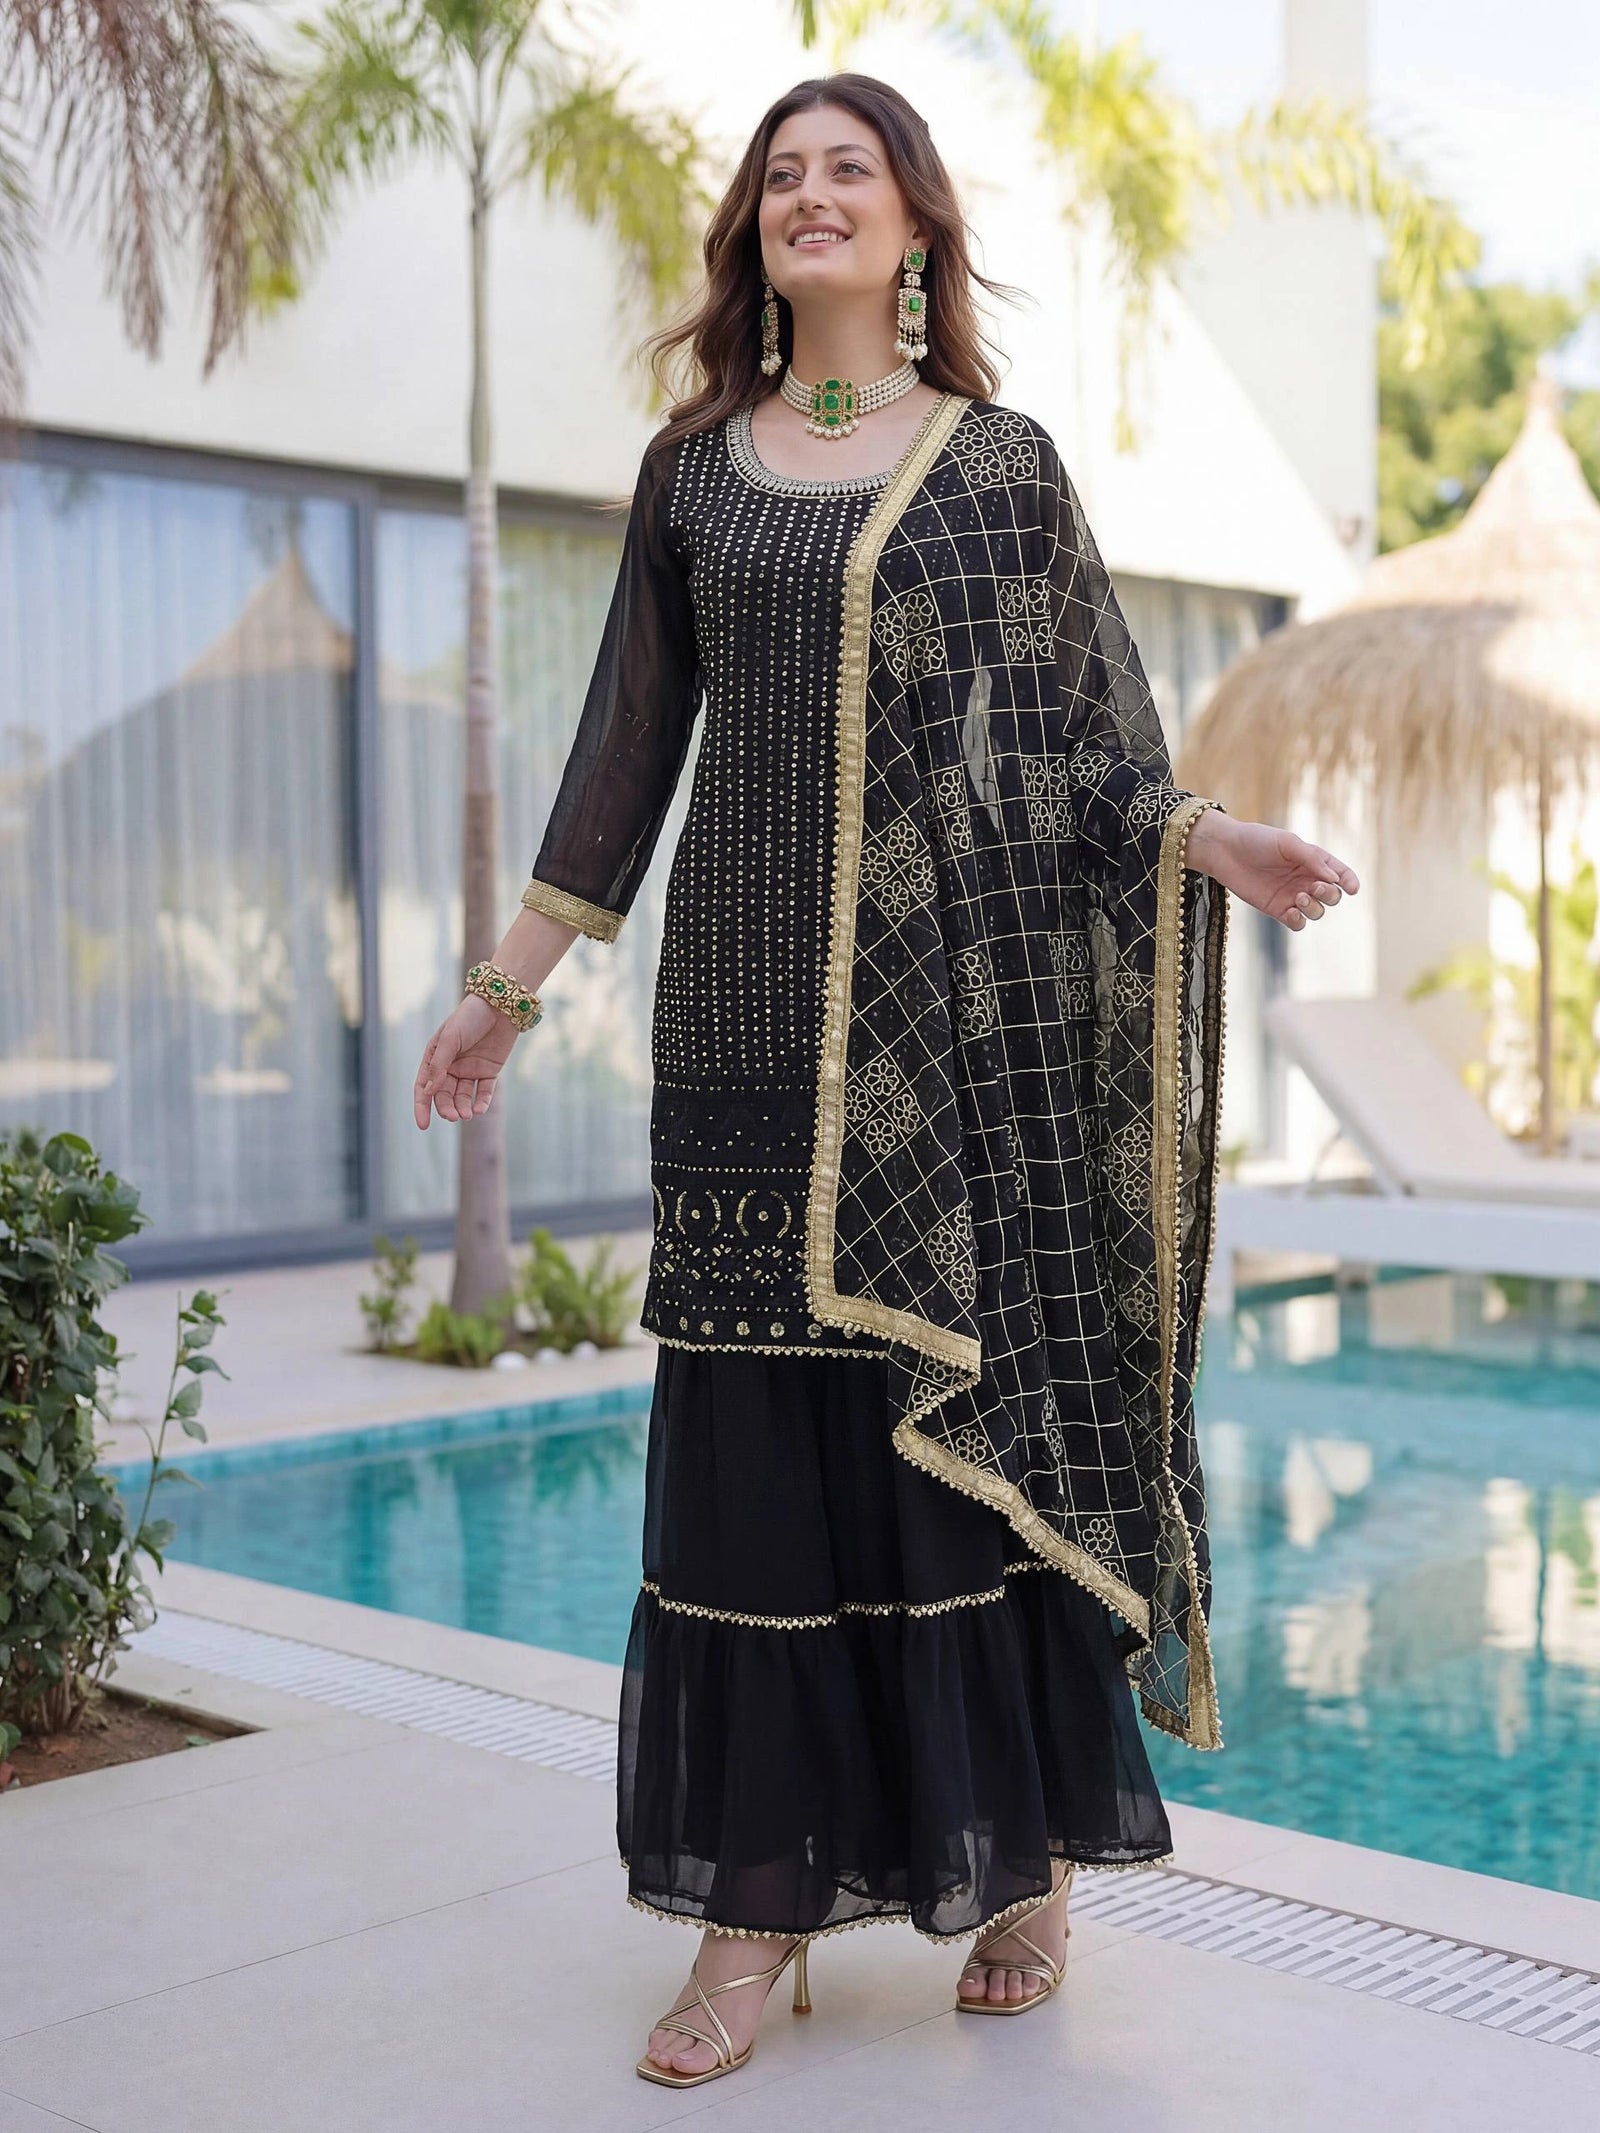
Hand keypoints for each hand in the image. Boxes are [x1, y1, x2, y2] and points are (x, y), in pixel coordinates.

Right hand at [413, 996, 518, 1126]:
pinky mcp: (489, 1071)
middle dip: (447, 1108)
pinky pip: (483, 1091)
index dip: (422, 1106)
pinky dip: (481, 1102)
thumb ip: (439, 1065)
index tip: (423, 1125)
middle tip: (454, 1117)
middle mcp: (451, 1066)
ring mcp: (470, 1069)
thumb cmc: (470, 1017)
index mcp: (435, 1057)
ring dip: (463, 1107)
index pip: (424, 1087)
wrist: (501, 1005)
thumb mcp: (450, 1039)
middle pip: (444, 1095)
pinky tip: (479, 1110)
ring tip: (467, 1115)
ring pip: (463, 1097)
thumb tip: (428, 1092)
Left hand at [1185, 812, 1359, 929]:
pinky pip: (1297, 923)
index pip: (1339, 874)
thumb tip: (1334, 879)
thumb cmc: (1256, 840)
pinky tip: (1292, 911)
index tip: (1352, 888)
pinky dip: (1300, 920)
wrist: (1225, 850)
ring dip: (1314, 907)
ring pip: (1317, 912)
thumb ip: (1312, 859)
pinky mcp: (1276, 909)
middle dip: (1329, 894)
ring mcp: (1292, 896)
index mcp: (1313, 860)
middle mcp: (1305, 879)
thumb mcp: (1288, 843)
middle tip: (1313, 886)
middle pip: (1332, 896)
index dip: (1349, 881)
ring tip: (1299, 897)